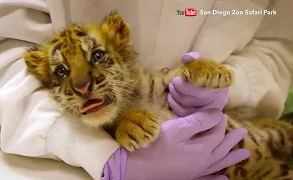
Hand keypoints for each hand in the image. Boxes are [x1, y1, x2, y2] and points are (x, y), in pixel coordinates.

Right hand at [103, 110, 249, 179]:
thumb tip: (217, 114)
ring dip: (231, 159)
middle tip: (243, 132)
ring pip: (217, 164)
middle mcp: (202, 164)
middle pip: (220, 149)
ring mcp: (194, 173)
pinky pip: (206, 179)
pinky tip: (223, 179)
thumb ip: (198, 121)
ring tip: (245, 155)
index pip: (215, 134)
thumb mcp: (176, 129)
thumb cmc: (154, 145)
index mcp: (201, 151)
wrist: (134, 167)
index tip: (221, 113)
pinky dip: (216, 179)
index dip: (219, 122)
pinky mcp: (186, 178)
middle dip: (231, 140)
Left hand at [168, 52, 227, 116]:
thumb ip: (197, 60)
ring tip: (171, 88)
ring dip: (175, 97)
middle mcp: (217, 102)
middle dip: (178, 91)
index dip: (185, 87)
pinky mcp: (200, 120)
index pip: (201, 92)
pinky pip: (184, 116)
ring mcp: (209, 114)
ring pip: (187, 110)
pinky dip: (174, 106)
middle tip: (172, 82)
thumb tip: (186, 58)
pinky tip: (171, 97)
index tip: (177, 79)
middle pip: (192, 101)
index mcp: (220, 87)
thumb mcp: (206, 64)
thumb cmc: (210, 74)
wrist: (216, 85)